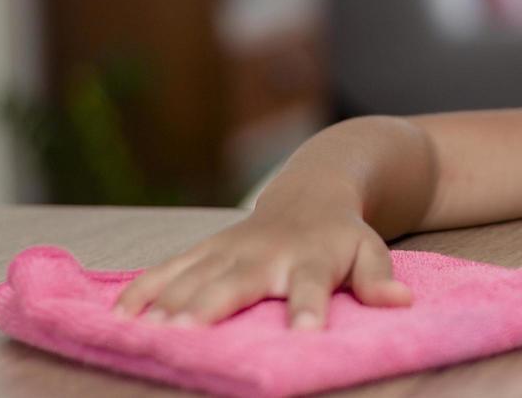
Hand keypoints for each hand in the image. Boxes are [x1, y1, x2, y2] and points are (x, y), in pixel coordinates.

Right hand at [110, 200, 411, 329]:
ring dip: (170, 301)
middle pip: (238, 280)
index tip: (303, 333)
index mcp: (311, 257)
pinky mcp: (205, 249)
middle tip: (188, 332)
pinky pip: (169, 268)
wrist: (312, 189)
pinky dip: (144, 290)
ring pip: (195, 274)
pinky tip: (120, 318)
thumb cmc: (342, 235)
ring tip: (149, 330)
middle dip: (212, 304)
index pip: (312, 284)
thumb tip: (401, 301)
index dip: (307, 307)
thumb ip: (379, 278)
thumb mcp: (371, 250)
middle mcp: (265, 252)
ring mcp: (229, 249)